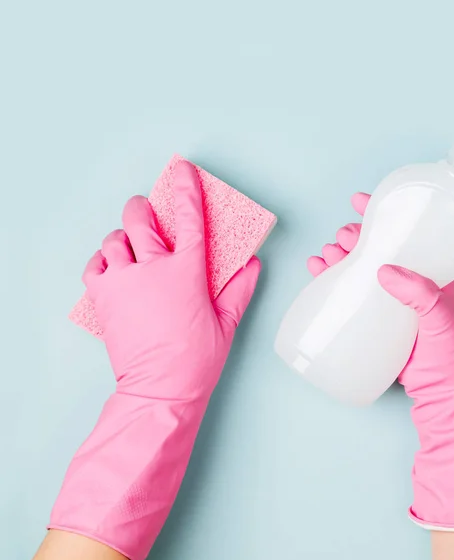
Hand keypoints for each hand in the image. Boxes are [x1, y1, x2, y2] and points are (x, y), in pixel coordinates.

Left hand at [49, 160, 260, 559]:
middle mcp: (153, 268)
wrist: (160, 390)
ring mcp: (124, 281)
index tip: (182, 169)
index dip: (186, 188)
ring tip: (132, 249)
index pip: (189, 217)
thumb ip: (240, 288)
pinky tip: (115, 269)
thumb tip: (253, 264)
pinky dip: (103, 261)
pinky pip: (95, 264)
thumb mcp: (227, 323)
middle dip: (144, 207)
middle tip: (148, 210)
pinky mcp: (103, 297)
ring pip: (115, 239)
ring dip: (124, 238)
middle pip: (141, 218)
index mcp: (187, 271)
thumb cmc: (197, 359)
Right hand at [308, 192, 453, 530]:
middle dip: (353, 238)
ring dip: (339, 258)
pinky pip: (350, 298)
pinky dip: (332, 284)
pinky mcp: (374, 324)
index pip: (405, 236)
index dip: (382, 215)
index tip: (360, 200)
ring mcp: (389, 305)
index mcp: (429, 277)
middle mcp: (407, 286)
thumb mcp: (442, 320)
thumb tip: (386, 271)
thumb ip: (420, 294)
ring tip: (325, 255)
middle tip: (340, 237)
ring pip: (359, 272)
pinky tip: (318, 275)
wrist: (446, 397)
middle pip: (375, 251)